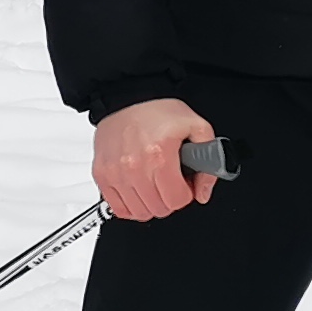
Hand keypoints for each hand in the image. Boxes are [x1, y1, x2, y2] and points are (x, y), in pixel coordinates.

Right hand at [93, 96, 219, 220]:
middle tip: (170, 181)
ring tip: (154, 184)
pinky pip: (119, 209)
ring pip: (140, 213)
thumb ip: (209, 162)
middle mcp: (134, 167)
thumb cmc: (158, 111)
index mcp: (159, 155)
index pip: (177, 200)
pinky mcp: (102, 176)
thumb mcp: (197, 127)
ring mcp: (116, 173)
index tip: (184, 183)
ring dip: (151, 203)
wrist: (127, 97)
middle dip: (170, 198)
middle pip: (159, 209)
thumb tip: (202, 192)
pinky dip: (131, 206)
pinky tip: (139, 191)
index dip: (187, 193)